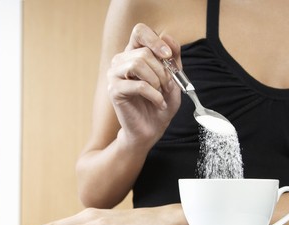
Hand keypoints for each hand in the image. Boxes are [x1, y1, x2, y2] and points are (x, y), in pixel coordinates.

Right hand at [107, 23, 181, 149]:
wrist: (151, 129)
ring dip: (157, 80)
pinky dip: (154, 94)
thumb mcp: (173, 78)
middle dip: (162, 70)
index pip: (140, 32)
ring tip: (161, 93)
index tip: (168, 56)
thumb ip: (172, 57)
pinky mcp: (114, 91)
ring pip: (137, 63)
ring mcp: (114, 75)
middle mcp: (121, 61)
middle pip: (143, 51)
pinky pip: (138, 85)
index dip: (155, 40)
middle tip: (167, 86)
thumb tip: (167, 36)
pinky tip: (158, 103)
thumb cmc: (160, 103)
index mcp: (134, 54)